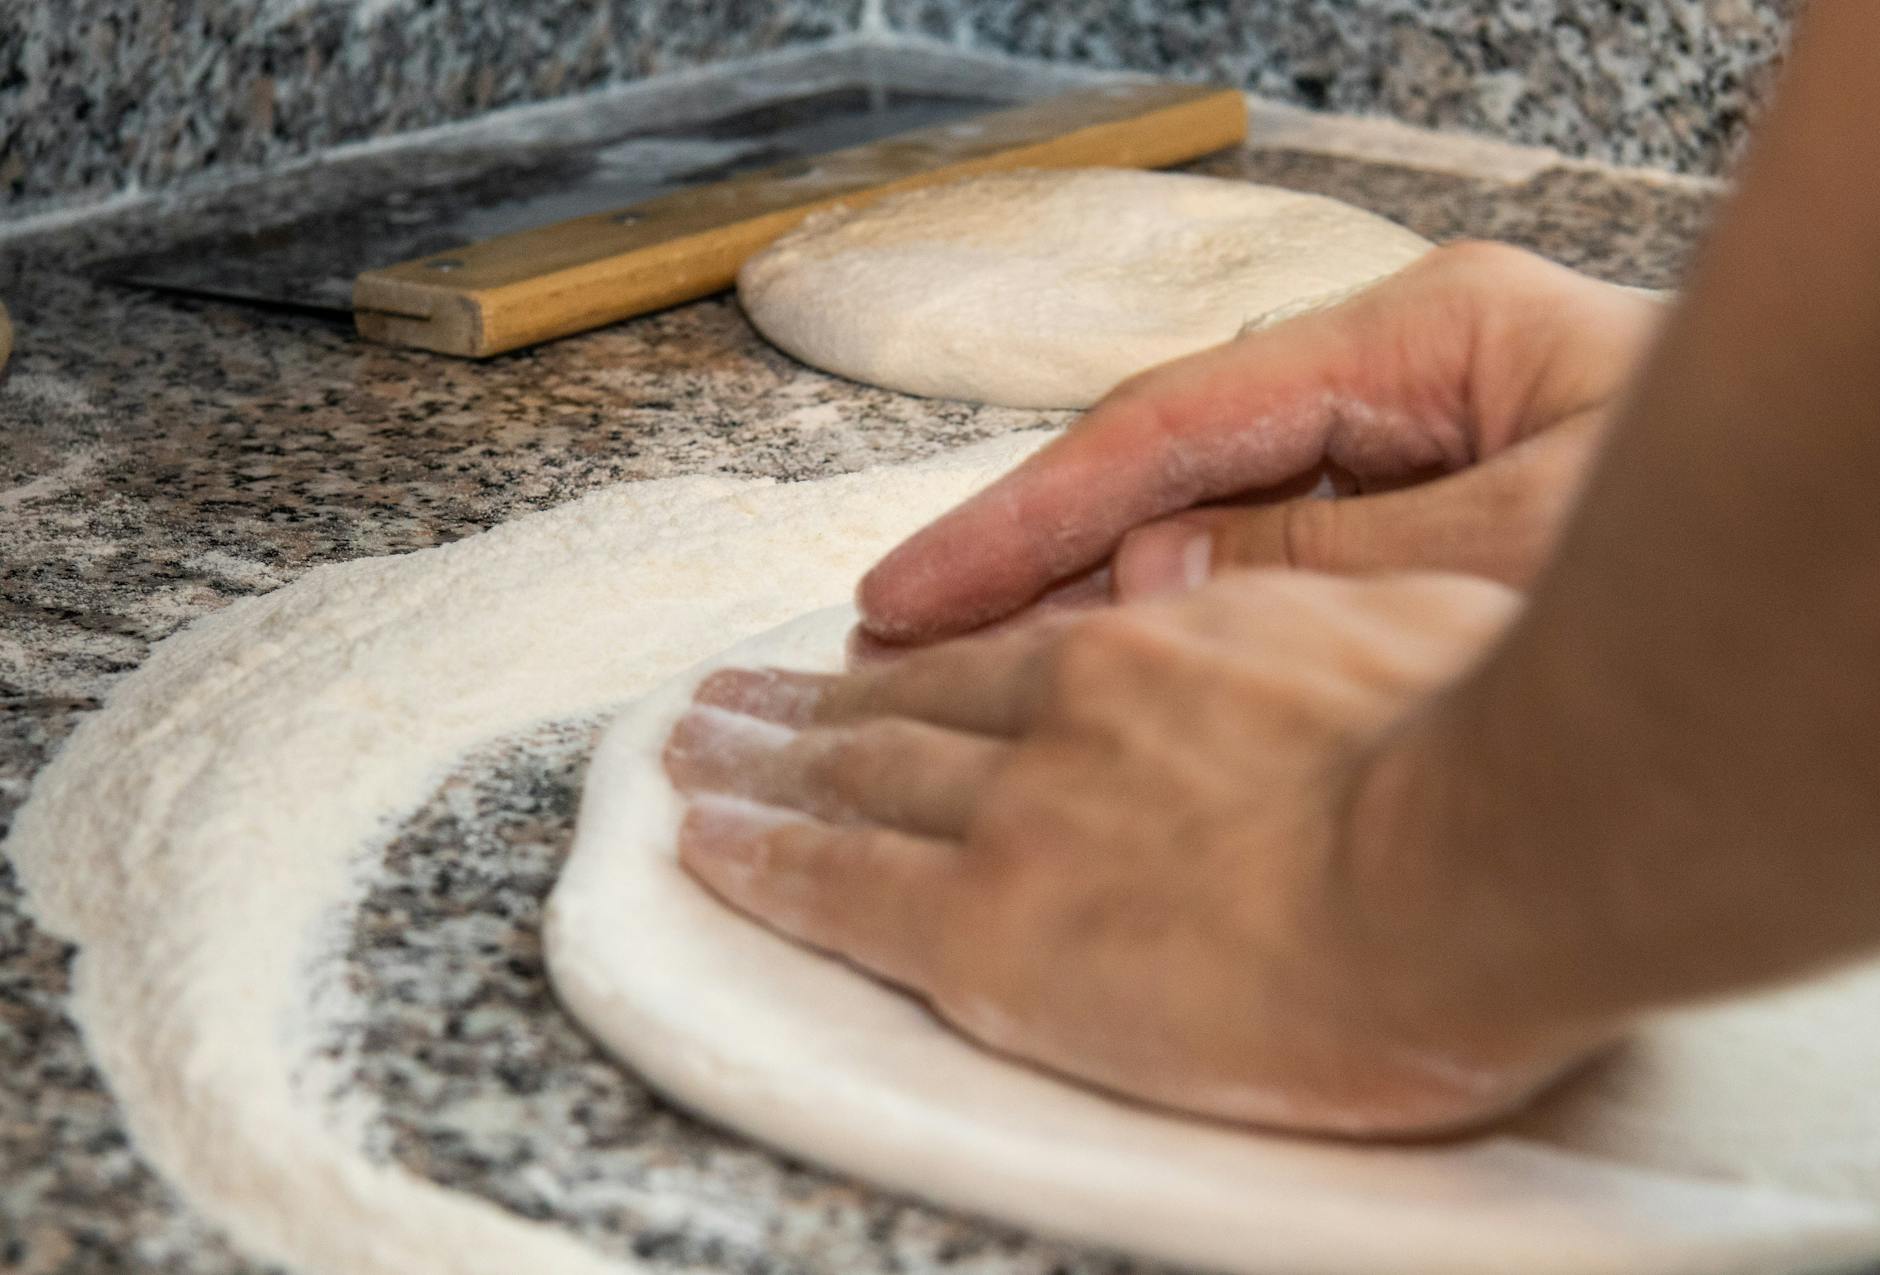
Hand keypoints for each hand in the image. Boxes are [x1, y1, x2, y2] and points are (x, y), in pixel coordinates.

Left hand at [665, 571, 1610, 1137]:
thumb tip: (1259, 623)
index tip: (866, 658)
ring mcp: (1017, 813)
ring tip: (691, 756)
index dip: (923, 661)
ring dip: (759, 764)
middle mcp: (1066, 714)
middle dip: (805, 705)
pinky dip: (760, 858)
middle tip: (724, 700)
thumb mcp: (1407, 635)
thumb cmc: (1487, 756)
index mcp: (1166, 652)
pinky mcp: (990, 927)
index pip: (1006, 657)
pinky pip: (839, 887)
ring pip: (852, 778)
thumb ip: (1309, 629)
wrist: (1477, 859)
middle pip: (904, 707)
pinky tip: (708, 846)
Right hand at [858, 242, 1664, 643]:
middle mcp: (1401, 390)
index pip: (1171, 428)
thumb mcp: (1522, 546)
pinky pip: (1269, 575)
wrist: (1866, 597)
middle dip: (1030, 552)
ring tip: (957, 666)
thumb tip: (1157, 580)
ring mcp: (1412, 455)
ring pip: (1204, 523)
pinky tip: (1099, 675)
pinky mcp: (1431, 528)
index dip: (1026, 519)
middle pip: (1165, 466)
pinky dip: (1182, 628)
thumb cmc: (1740, 540)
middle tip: (898, 632)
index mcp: (1424, 347)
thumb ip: (1330, 558)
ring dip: (1083, 595)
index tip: (914, 591)